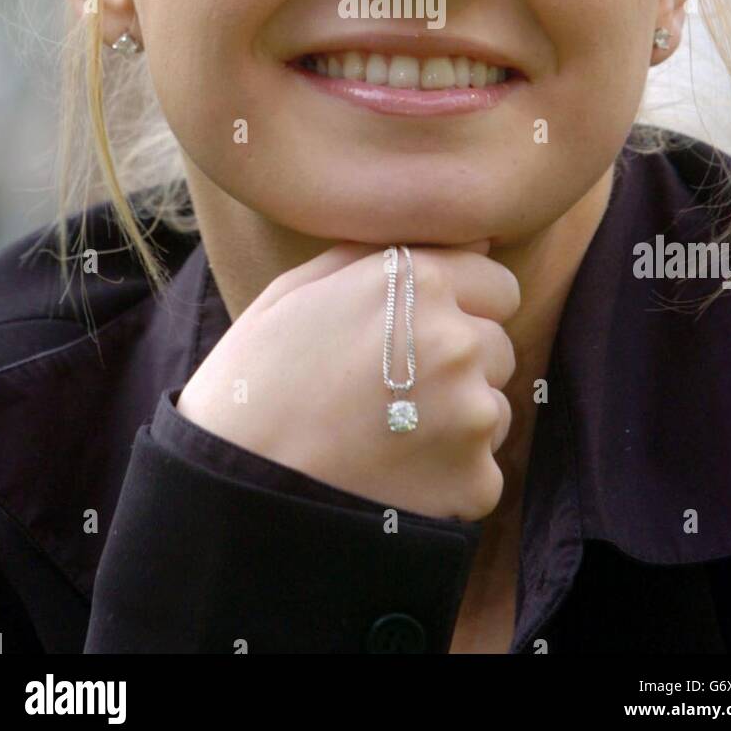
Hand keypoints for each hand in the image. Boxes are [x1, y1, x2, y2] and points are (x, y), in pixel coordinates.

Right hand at [176, 239, 519, 520]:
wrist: (232, 492)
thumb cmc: (254, 380)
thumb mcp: (300, 290)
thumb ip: (384, 253)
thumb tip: (472, 239)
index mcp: (420, 282)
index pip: (496, 282)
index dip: (461, 305)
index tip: (418, 334)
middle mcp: (458, 339)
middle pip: (498, 344)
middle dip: (461, 363)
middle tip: (393, 390)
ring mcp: (472, 412)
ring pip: (494, 407)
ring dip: (458, 421)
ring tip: (386, 436)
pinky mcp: (475, 479)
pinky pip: (482, 471)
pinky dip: (448, 478)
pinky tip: (392, 477)